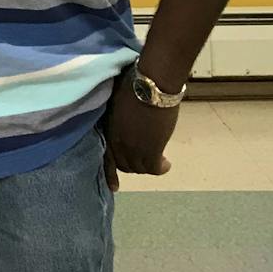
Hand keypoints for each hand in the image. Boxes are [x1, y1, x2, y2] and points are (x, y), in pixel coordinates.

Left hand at [100, 72, 177, 191]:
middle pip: (124, 164)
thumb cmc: (132, 85)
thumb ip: (117, 119)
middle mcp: (118, 143)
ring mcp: (134, 147)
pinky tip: (166, 164)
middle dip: (133, 165)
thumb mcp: (116, 104)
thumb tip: (122, 122)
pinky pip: (154, 168)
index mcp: (108, 130)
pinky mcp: (152, 149)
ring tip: (159, 160)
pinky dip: (161, 168)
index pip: (106, 158)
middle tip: (145, 159)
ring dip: (148, 166)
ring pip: (139, 168)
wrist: (150, 86)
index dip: (109, 173)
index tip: (113, 187)